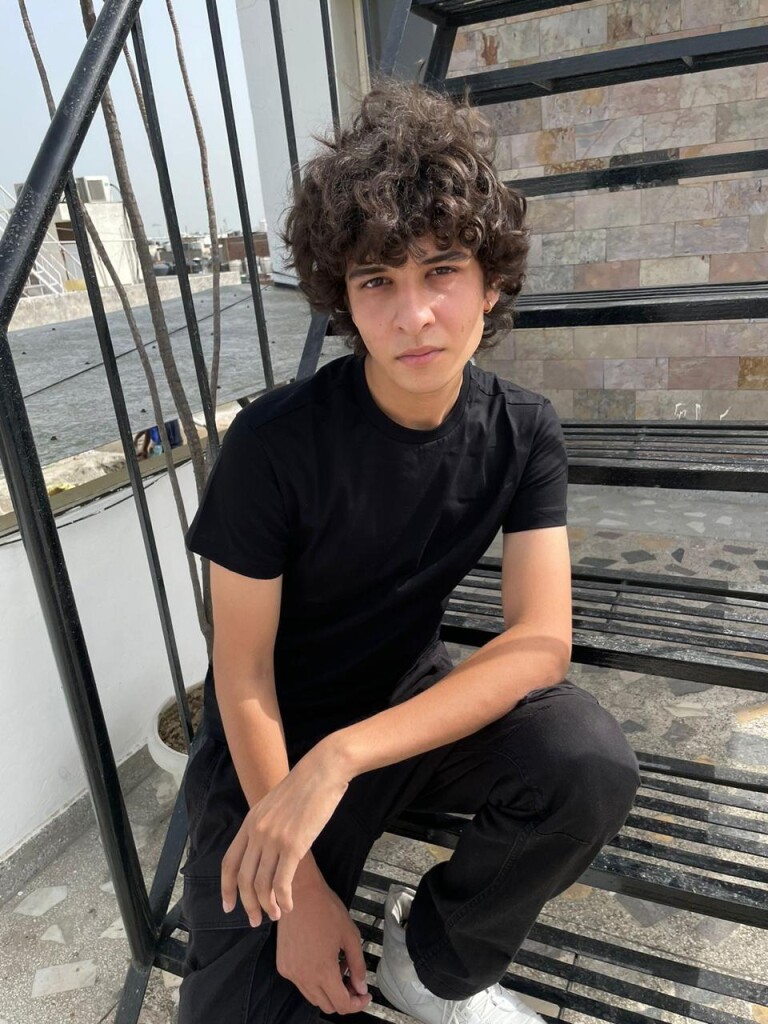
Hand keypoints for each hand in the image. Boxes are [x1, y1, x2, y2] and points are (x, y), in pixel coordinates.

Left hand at [221, 737, 349, 924]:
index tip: (228, 907)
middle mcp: (257, 832)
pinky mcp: (293, 844)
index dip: (226, 888)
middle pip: (243, 879)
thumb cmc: (305, 786)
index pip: (229, 862)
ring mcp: (274, 839)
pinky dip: (283, 898)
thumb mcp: (276, 805)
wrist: (323, 770)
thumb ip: (267, 826)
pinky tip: (290, 906)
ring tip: (276, 915)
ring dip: (267, 905)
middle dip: (247, 905)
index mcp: (250, 822)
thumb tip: (267, 849)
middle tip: (255, 921)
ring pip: (261, 884)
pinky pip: (282, 881)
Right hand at [276, 870, 371, 1015]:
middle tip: (354, 982)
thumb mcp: (350, 936)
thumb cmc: (324, 909)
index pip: (342, 1005)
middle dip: (344, 998)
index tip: (364, 995)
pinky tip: (322, 960)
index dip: (357, 1004)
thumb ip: (357, 965)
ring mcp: (291, 972)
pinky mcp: (283, 965)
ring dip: (328, 990)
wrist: (299, 894)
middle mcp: (304, 977)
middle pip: (328, 1005)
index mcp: (323, 971)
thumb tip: (361, 986)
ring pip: (313, 997)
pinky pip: (301, 983)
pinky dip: (313, 980)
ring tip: (338, 966)